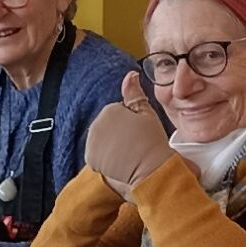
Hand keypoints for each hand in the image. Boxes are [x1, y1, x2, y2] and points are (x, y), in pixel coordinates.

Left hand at [84, 75, 173, 196]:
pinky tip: (121, 163)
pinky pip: (98, 156)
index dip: (133, 124)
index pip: (119, 113)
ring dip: (113, 147)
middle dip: (120, 134)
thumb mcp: (147, 114)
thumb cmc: (153, 143)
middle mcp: (96, 124)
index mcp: (110, 110)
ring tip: (131, 155)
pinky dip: (107, 160)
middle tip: (138, 145)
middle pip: (109, 127)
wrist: (151, 172)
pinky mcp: (91, 159)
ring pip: (103, 141)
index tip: (142, 133)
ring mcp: (92, 142)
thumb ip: (134, 93)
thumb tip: (130, 74)